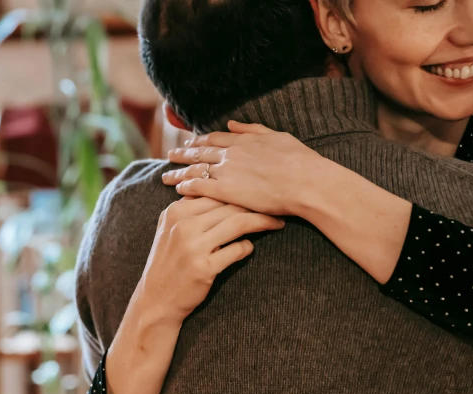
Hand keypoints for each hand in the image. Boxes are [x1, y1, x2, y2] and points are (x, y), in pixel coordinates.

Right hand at [136, 196, 284, 323]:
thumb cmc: (168, 263)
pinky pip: (237, 250)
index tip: (259, 195)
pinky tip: (248, 248)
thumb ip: (191, 210)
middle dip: (257, 205)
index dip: (240, 192)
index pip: (215, 193)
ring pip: (237, 224)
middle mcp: (183, 225)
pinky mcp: (204, 268)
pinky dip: (247, 247)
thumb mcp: (169, 230)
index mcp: (175, 212)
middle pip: (229, 206)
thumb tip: (223, 192)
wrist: (156, 300)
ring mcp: (193, 246)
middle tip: (277, 207)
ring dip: (261, 222)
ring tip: (276, 223)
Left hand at [163, 121, 335, 215]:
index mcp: (243, 140)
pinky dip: (186, 186)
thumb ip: (253, 130)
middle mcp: (231, 153)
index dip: (200, 141)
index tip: (190, 143)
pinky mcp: (225, 189)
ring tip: (165, 175)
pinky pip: (199, 186)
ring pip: (195, 169)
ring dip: (179, 171)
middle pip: (199, 152)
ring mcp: (226, 171)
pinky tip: (178, 189)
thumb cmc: (300, 161)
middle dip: (183, 154)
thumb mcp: (278, 137)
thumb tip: (232, 124)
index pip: (214, 138)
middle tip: (170, 155)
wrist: (306, 181)